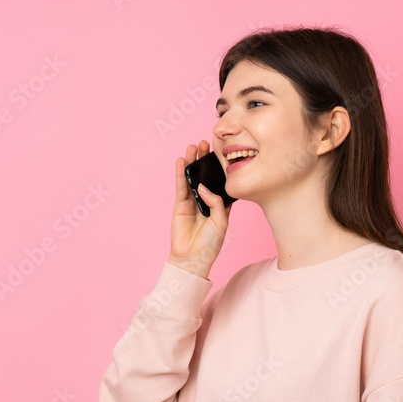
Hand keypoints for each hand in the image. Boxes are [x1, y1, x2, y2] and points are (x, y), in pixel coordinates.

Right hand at [169, 140, 232, 278]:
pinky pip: (180, 186)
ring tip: (194, 146)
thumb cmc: (210, 244)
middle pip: (205, 175)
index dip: (220, 167)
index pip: (220, 181)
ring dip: (192, 162)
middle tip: (206, 143)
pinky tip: (181, 161)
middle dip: (205, 160)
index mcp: (220, 203)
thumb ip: (216, 202)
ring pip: (192, 177)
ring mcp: (192, 201)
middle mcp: (206, 199)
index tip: (222, 152)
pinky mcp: (180, 204)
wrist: (193, 258)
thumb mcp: (221, 221)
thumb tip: (203, 187)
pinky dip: (180, 173)